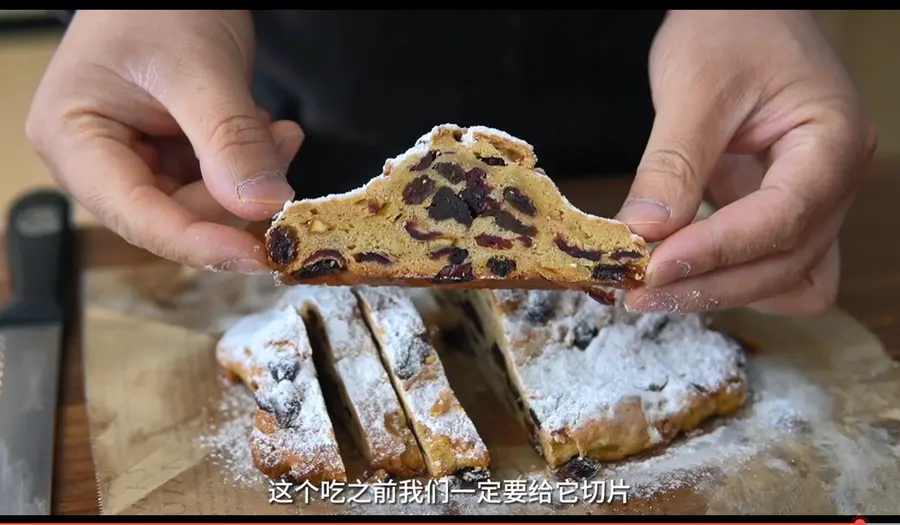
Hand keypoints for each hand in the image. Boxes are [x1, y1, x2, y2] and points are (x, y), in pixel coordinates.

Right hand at [26, 10, 303, 271]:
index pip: (137, 216)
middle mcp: (97, 162)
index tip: (256, 255)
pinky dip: (250, 166)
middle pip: (175, 217)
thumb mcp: (199, 69)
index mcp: (73, 141)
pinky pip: (217, 184)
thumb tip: (261, 206)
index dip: (198, 243)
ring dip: (250, 179)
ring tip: (278, 130)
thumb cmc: (163, 4)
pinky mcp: (169, 157)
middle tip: (283, 152)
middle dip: (236, 197)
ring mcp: (135, 161)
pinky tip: (267, 130)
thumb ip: (229, 140)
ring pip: (204, 206)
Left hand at [616, 10, 876, 315]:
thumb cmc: (730, 26)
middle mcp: (834, 180)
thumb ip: (673, 163)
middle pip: (787, 264)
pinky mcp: (782, 207)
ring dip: (725, 291)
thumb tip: (644, 233)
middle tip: (640, 290)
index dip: (716, 252)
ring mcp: (814, 198)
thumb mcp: (694, 86)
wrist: (744, 10)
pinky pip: (773, 266)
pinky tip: (684, 269)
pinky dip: (732, 278)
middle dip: (712, 283)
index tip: (653, 268)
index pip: (781, 219)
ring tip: (657, 286)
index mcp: (831, 141)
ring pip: (788, 279)